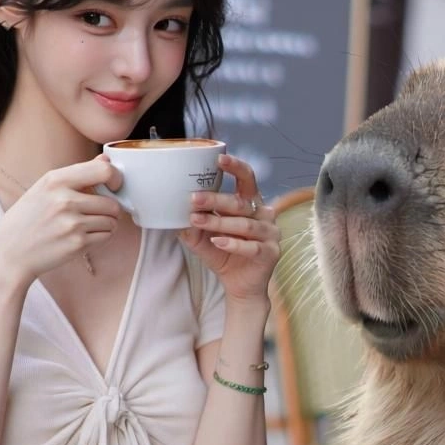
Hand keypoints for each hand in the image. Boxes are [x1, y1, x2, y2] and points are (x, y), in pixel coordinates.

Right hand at [0, 153, 122, 283]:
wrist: (10, 254)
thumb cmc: (26, 220)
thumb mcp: (43, 189)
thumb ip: (76, 174)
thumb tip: (106, 160)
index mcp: (55, 180)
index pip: (103, 171)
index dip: (115, 178)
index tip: (113, 186)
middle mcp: (64, 200)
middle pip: (112, 202)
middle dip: (109, 209)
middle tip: (97, 213)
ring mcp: (72, 223)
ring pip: (112, 221)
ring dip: (106, 224)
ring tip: (87, 226)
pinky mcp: (77, 244)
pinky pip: (106, 236)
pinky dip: (100, 237)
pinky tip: (83, 236)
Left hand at [180, 154, 278, 302]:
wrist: (240, 286)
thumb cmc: (224, 255)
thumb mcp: (203, 239)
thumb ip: (192, 226)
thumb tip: (173, 213)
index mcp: (251, 203)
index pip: (247, 178)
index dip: (235, 167)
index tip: (218, 159)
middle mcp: (264, 214)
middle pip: (240, 202)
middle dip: (216, 200)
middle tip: (194, 198)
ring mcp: (270, 234)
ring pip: (245, 224)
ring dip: (219, 222)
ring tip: (197, 221)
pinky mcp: (271, 253)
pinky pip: (252, 246)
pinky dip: (233, 244)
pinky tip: (217, 242)